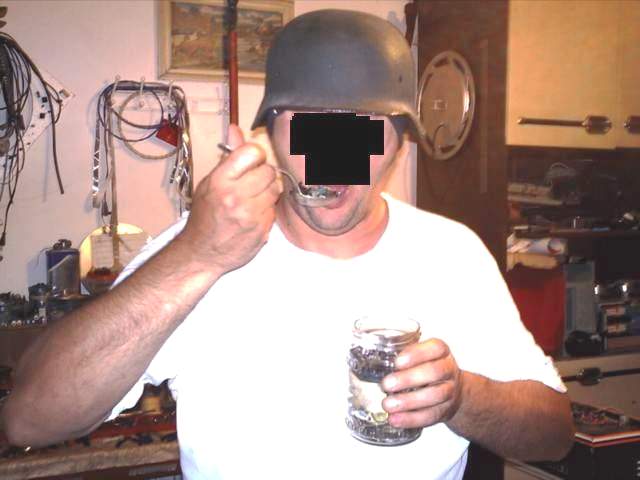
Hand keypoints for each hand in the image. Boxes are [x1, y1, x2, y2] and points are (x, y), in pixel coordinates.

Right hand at [179, 124, 282, 273]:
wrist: (201, 253)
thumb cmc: (205, 216)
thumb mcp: (209, 183)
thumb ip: (228, 157)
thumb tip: (236, 129)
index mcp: (220, 181)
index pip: (252, 152)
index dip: (256, 155)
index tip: (252, 162)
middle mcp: (235, 196)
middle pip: (268, 170)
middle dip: (264, 175)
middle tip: (253, 184)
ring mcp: (250, 214)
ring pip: (275, 189)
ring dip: (268, 192)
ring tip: (253, 200)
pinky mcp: (262, 229)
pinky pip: (275, 209)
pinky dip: (268, 210)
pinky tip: (254, 215)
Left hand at [381, 338, 463, 428]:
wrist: (453, 390)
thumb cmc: (428, 368)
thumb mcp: (420, 356)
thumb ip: (403, 356)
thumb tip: (373, 362)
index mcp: (441, 352)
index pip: (435, 348)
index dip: (416, 354)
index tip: (397, 362)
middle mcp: (448, 369)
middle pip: (434, 372)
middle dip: (408, 379)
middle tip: (386, 384)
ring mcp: (450, 391)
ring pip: (434, 395)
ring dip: (408, 401)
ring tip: (388, 404)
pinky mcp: (445, 411)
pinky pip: (431, 416)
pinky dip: (411, 419)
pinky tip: (396, 419)